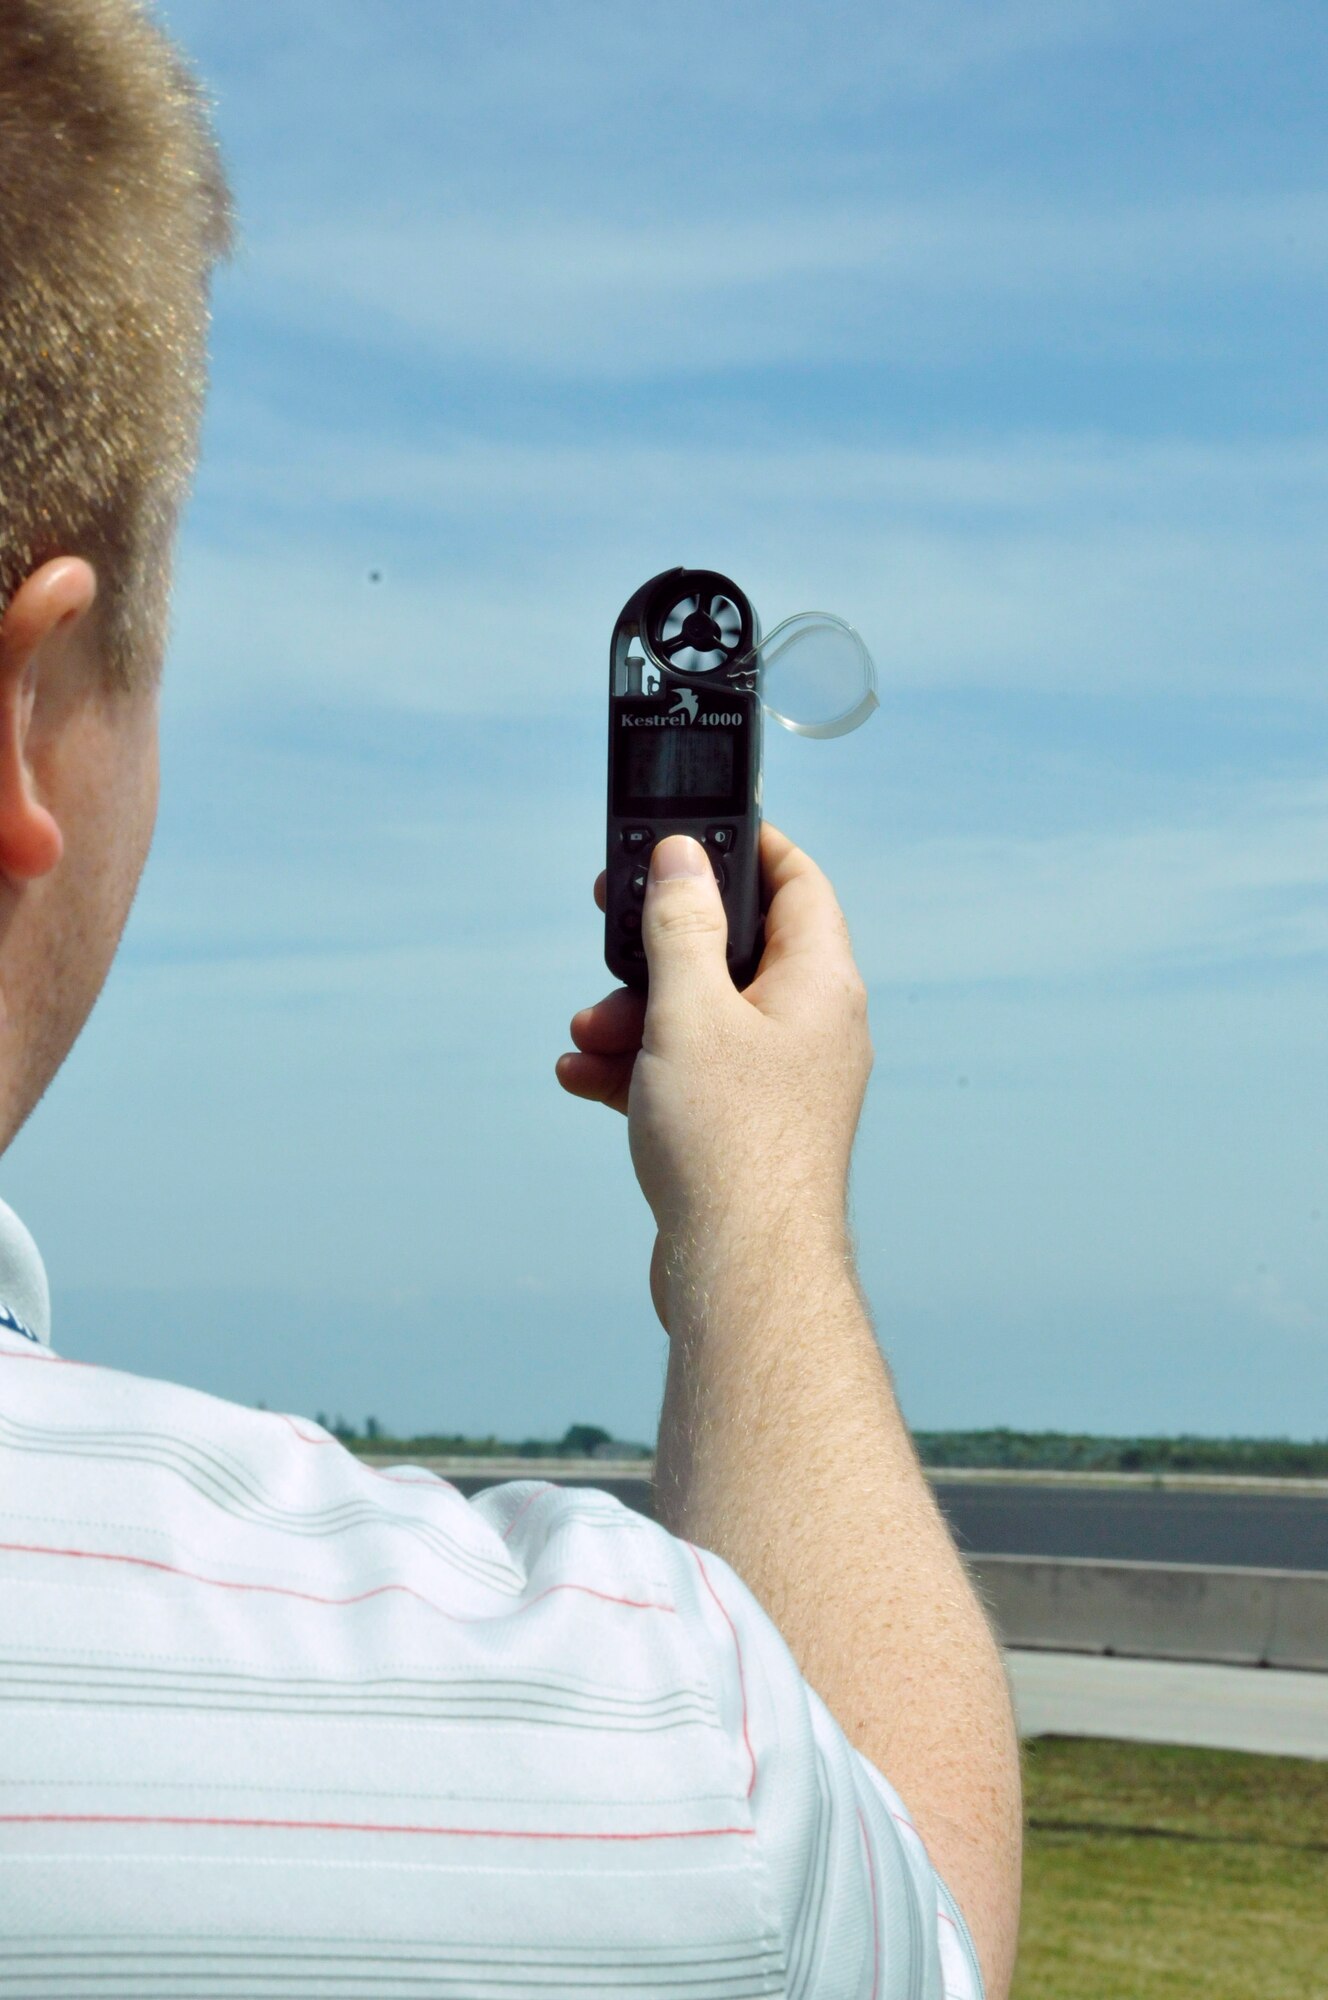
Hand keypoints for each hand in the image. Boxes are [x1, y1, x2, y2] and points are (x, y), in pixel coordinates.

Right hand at [556, 825, 872, 1314]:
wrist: (741, 1274)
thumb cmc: (730, 1142)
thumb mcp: (689, 1012)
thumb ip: (681, 924)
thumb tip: (683, 856)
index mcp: (819, 984)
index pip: (797, 883)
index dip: (748, 846)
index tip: (690, 831)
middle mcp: (811, 1028)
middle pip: (735, 951)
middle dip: (661, 946)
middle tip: (611, 926)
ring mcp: (781, 1083)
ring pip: (703, 1017)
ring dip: (636, 1014)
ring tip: (586, 1032)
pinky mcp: (745, 1130)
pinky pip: (689, 1075)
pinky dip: (639, 1068)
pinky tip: (583, 1078)